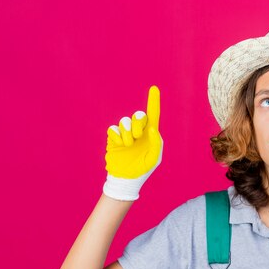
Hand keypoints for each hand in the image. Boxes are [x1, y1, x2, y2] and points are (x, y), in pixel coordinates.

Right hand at [102, 86, 162, 200]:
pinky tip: (119, 145)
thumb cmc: (143, 169)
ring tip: (128, 145)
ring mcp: (126, 134)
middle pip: (138, 116)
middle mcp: (139, 131)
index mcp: (151, 134)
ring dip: (127, 133)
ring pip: (124, 121)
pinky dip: (116, 136)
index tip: (154, 89)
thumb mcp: (154, 158)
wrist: (125, 179)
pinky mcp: (114, 138)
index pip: (153, 115)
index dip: (153, 102)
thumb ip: (156, 142)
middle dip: (137, 123)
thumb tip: (152, 127)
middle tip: (137, 136)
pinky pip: (113, 129)